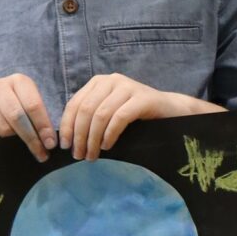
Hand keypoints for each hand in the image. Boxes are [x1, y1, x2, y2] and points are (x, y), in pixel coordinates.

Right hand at [0, 75, 55, 160]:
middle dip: (31, 138)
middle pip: (17, 116)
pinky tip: (0, 141)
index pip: (33, 104)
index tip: (51, 144)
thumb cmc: (15, 115)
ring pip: (2, 126)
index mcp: (19, 81)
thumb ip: (39, 120)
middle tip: (41, 154)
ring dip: (14, 142)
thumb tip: (51, 142)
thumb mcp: (29, 111)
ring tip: (20, 148)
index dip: (43, 126)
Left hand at [59, 76, 175, 159]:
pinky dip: (110, 134)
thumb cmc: (138, 115)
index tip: (64, 146)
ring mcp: (127, 87)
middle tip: (79, 155)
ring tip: (92, 155)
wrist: (172, 110)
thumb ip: (92, 117)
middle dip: (79, 135)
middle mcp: (111, 80)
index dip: (67, 126)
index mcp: (98, 82)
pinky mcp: (143, 98)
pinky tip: (107, 146)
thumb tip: (70, 138)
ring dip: (93, 139)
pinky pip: (119, 118)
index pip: (75, 104)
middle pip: (86, 110)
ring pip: (100, 115)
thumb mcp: (110, 112)